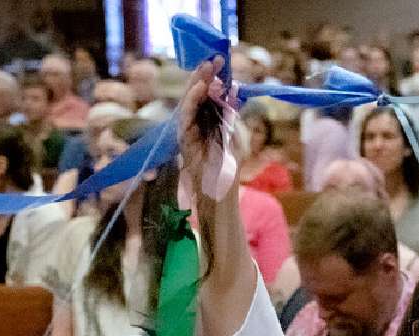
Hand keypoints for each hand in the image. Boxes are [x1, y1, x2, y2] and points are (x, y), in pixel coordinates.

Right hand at [176, 56, 236, 201]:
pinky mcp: (184, 140)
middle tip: (214, 59)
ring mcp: (189, 131)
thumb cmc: (227, 166)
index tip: (222, 61)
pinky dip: (190, 102)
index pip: (208, 94)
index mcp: (208, 120)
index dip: (214, 77)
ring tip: (206, 69)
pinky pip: (185, 117)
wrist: (221, 193)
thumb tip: (235, 87)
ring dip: (197, 84)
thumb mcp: (234, 133)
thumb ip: (231, 112)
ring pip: (189, 102)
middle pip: (198, 94)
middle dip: (205, 76)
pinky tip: (198, 89)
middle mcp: (196, 123)